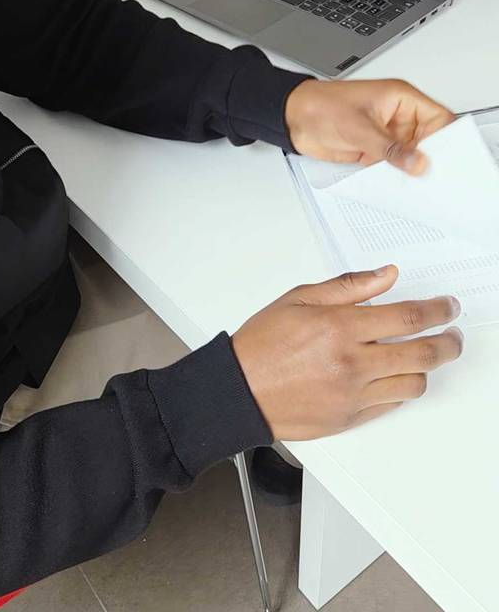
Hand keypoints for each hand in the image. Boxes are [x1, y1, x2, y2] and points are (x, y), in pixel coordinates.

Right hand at [232, 267, 461, 440]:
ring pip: (413, 383)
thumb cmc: (262, 344)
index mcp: (340, 327)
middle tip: (454, 334)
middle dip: (448, 342)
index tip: (447, 306)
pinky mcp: (350, 418)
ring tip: (426, 356)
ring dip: (426, 368)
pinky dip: (400, 388)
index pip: (408, 317)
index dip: (438, 310)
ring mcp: (353, 394)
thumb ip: (349, 286)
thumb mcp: (300, 298)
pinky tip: (396, 375)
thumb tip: (386, 275)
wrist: (238, 391)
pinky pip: (391, 404)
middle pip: (423, 354)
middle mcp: (352, 363)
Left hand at [285, 78, 453, 174]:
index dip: (447, 139)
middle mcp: (398, 117)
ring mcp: (387, 136)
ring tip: (419, 189)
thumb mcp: (358, 127)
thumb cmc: (321, 106)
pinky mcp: (375, 152)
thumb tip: (417, 162)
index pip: (438, 118)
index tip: (449, 161)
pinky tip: (399, 189)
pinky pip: (394, 167)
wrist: (293, 118)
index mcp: (401, 99)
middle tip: (435, 180)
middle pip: (429, 141)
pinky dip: (396, 178)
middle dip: (432, 160)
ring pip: (412, 157)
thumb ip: (389, 147)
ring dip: (413, 172)